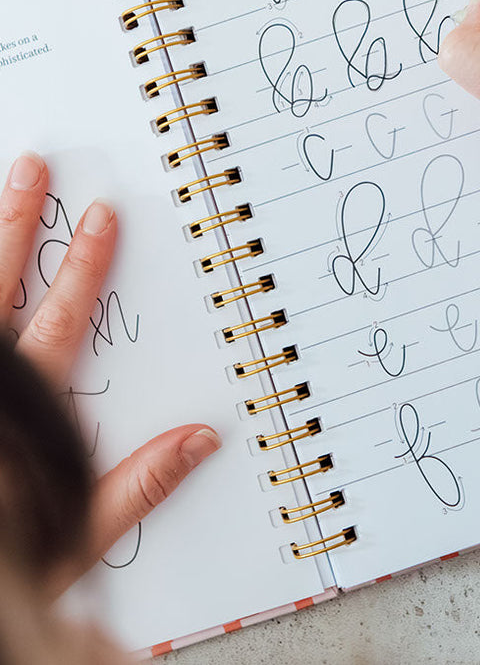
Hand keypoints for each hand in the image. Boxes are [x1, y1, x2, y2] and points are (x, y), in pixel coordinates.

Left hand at [0, 152, 219, 592]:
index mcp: (26, 409)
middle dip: (17, 224)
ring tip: (1, 192)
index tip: (99, 219)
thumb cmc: (1, 564)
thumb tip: (201, 438)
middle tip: (31, 172)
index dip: (83, 266)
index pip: (60, 321)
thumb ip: (135, 487)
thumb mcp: (72, 538)